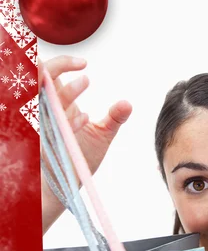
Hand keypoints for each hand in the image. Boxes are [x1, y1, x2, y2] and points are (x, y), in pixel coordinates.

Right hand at [40, 55, 131, 232]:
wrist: (67, 187)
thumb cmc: (77, 159)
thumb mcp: (101, 136)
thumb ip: (113, 118)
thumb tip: (127, 104)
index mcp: (55, 104)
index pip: (46, 73)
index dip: (61, 62)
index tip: (84, 64)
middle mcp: (43, 112)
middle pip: (37, 78)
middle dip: (55, 67)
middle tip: (83, 70)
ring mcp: (40, 128)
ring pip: (41, 99)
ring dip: (64, 91)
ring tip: (86, 82)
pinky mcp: (39, 146)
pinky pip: (46, 127)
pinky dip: (66, 120)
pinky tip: (84, 118)